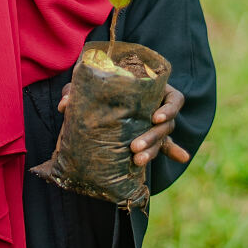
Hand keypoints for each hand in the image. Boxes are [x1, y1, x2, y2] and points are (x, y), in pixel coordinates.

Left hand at [58, 83, 190, 165]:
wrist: (100, 97)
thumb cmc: (100, 86)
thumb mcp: (89, 87)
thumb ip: (76, 91)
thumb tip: (64, 104)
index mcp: (153, 90)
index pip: (173, 99)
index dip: (168, 109)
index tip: (154, 118)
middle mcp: (159, 107)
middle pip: (166, 124)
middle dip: (152, 138)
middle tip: (134, 147)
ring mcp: (156, 124)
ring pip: (162, 139)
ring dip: (152, 151)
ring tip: (137, 161)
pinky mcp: (151, 137)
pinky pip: (165, 146)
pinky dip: (174, 152)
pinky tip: (182, 158)